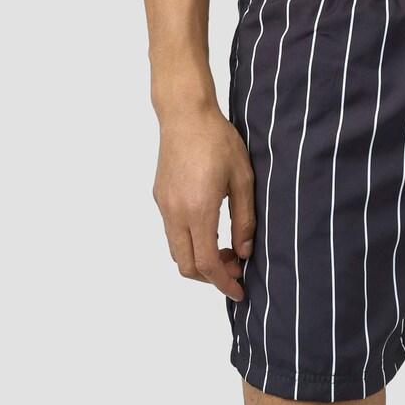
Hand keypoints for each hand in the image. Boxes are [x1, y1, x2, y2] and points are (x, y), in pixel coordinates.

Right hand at [152, 104, 255, 302]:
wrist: (185, 113)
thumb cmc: (218, 140)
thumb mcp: (243, 178)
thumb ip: (244, 218)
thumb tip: (245, 251)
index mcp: (198, 210)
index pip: (207, 263)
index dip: (224, 283)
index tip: (239, 291)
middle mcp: (175, 213)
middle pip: (186, 265)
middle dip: (210, 276)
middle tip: (235, 268)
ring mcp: (164, 205)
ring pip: (176, 250)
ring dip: (198, 259)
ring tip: (225, 247)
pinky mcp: (160, 196)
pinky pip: (172, 231)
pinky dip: (189, 241)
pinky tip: (209, 226)